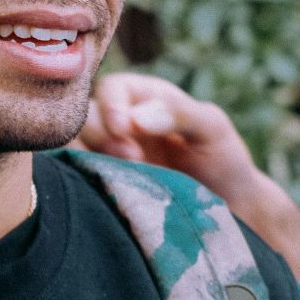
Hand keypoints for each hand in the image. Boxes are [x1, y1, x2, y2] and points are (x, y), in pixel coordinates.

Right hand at [82, 72, 299, 277]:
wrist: (229, 211)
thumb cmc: (224, 160)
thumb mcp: (212, 128)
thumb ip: (179, 114)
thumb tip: (135, 118)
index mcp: (144, 99)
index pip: (111, 88)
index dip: (111, 106)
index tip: (124, 131)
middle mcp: (119, 125)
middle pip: (84, 117)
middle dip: (98, 136)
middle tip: (130, 160)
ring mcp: (108, 158)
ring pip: (71, 149)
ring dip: (86, 161)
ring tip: (118, 179)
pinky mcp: (103, 188)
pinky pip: (77, 182)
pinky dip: (81, 185)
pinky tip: (106, 195)